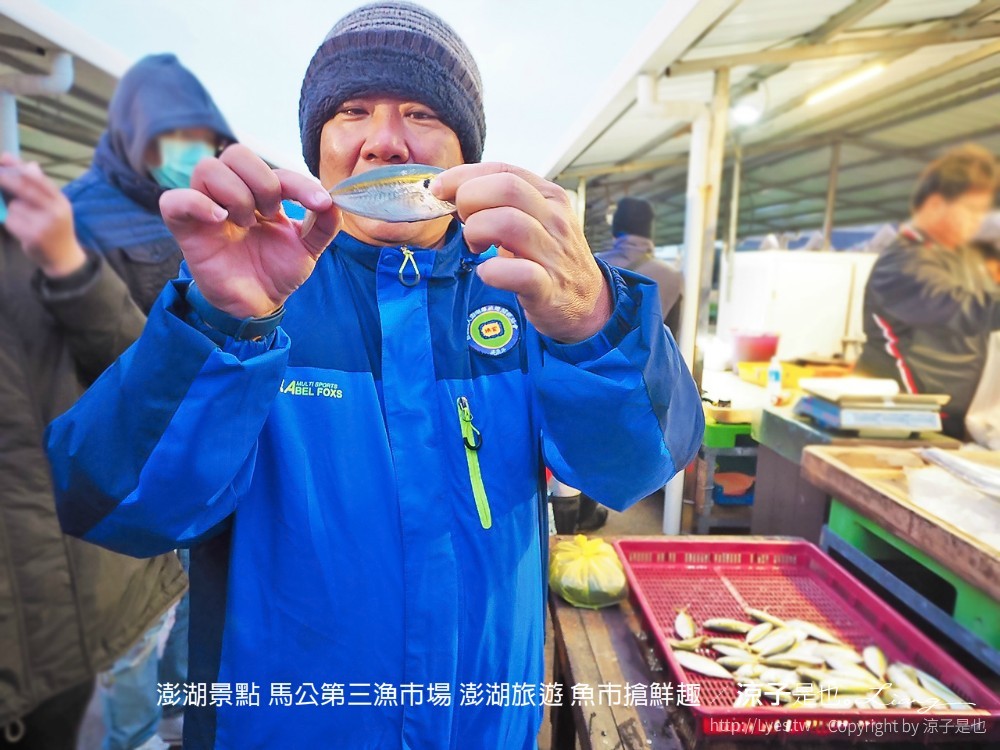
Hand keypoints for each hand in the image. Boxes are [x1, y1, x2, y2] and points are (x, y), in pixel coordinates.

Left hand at [0, 154, 87, 277]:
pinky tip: (23, 230)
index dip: (20, 168)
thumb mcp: (55, 207)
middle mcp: (55, 211)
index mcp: (61, 202)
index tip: (4, 158)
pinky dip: (12, 222)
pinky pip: (11, 220)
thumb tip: (30, 165)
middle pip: (26, 189)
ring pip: (15, 206)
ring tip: (26, 221)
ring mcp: (44, 224)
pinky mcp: (32, 236)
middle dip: (7, 179)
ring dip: (14, 210)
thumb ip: (42, 189)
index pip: (40, 180)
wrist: (63, 258)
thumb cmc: (56, 229)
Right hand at [159, 144, 339, 317]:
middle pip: (236, 153)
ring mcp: (206, 208)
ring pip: (207, 168)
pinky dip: (196, 203)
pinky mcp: (185, 227)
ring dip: (235, 193)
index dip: (300, 182)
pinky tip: (220, 220)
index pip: (276, 169)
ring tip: (246, 223)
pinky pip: (173, 200)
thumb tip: (334, 201)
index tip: (319, 202)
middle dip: (262, 181)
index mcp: (260, 194)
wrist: (257, 304)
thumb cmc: (276, 271)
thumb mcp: (308, 248)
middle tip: (270, 214)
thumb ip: (324, 224)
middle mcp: (232, 194)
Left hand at [431, 163, 610, 342]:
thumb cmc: (548, 257)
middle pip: (505, 188)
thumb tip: (451, 190)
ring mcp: (554, 253)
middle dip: (469, 200)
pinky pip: (518, 273)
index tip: (440, 190)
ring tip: (476, 246)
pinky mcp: (548, 288)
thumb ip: (501, 202)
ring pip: (507, 223)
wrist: (587, 301)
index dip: (464, 175)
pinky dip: (493, 271)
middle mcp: (555, 219)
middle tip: (464, 222)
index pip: (503, 170)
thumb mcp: (535, 219)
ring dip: (477, 232)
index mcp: (549, 196)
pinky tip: (487, 273)